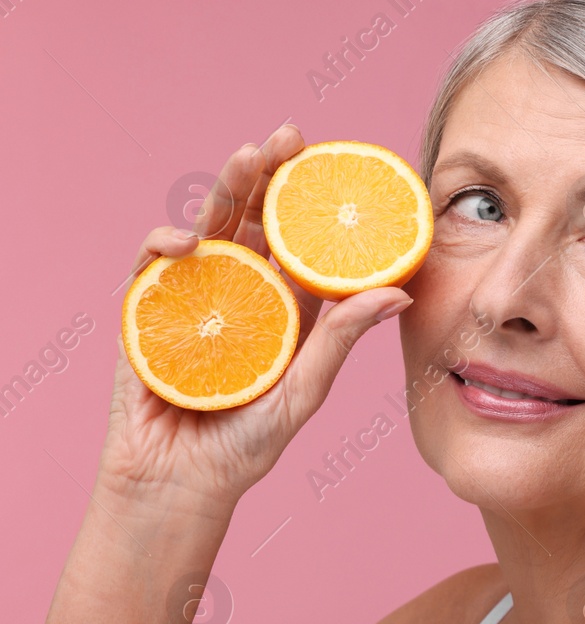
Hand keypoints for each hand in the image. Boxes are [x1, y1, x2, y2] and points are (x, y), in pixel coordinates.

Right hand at [98, 124, 413, 504]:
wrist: (178, 486)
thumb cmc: (245, 447)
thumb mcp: (305, 390)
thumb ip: (342, 340)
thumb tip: (400, 293)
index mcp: (283, 305)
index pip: (298, 240)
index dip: (311, 200)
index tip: (334, 162)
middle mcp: (239, 293)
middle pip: (252, 219)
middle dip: (266, 173)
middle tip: (287, 137)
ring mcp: (191, 297)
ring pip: (208, 228)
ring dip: (223, 189)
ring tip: (245, 157)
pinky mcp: (145, 312)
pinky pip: (153, 268)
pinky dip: (165, 246)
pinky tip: (185, 240)